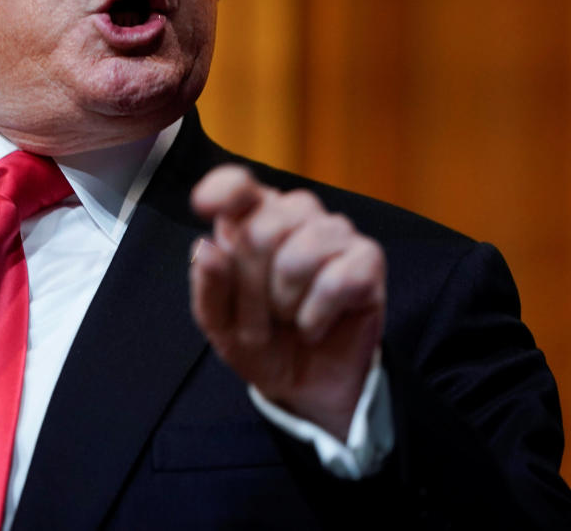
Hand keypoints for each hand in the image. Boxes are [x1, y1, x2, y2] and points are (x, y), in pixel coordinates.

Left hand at [189, 165, 385, 440]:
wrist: (304, 385)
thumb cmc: (261, 341)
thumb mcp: (219, 322)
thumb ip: (209, 285)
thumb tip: (206, 247)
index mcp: (252, 217)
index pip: (238, 185)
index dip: (222, 189)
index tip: (203, 207)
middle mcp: (294, 215)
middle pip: (262, 231)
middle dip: (252, 290)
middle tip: (261, 316)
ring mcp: (334, 233)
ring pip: (299, 256)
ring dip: (285, 304)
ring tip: (289, 318)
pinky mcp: (368, 259)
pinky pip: (336, 281)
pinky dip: (316, 316)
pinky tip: (314, 325)